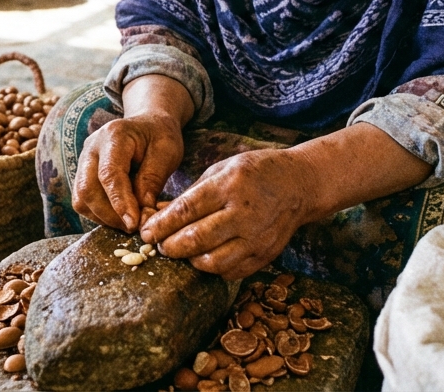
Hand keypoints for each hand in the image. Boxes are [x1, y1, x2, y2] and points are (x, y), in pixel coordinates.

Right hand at [72, 112, 184, 232]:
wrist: (148, 124)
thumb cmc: (159, 136)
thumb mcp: (167, 152)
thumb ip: (153, 179)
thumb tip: (142, 211)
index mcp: (114, 135)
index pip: (109, 174)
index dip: (120, 202)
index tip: (134, 223)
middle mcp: (91, 147)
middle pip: (87, 188)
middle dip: (110, 215)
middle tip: (135, 227)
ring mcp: (83, 161)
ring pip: (81, 199)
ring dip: (104, 217)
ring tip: (130, 222)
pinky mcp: (82, 174)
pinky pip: (83, 202)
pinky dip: (100, 215)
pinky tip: (120, 216)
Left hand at [140, 148, 313, 279]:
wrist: (299, 185)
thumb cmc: (254, 173)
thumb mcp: (220, 170)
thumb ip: (190, 194)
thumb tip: (156, 215)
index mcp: (229, 186)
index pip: (187, 210)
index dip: (161, 225)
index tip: (145, 233)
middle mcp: (244, 214)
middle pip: (196, 240)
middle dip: (170, 246)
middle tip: (159, 246)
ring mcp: (256, 238)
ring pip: (212, 262)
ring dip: (190, 260)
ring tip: (182, 251)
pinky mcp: (264, 256)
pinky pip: (230, 272)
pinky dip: (212, 268)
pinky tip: (205, 257)